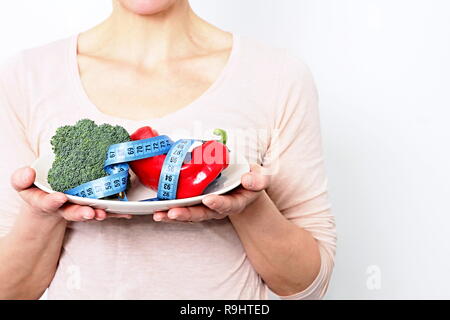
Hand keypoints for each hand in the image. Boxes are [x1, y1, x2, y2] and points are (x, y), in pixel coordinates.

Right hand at [11, 167, 131, 221]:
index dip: (53, 201)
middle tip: (89, 213)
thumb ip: (22, 179)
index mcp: (45, 201)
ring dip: (97, 214)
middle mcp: (62, 207)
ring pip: (87, 213)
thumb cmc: (37, 189)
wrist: (48, 201)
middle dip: (80, 213)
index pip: (48, 202)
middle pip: (71, 212)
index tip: (60, 198)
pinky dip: (114, 213)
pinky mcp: (91, 208)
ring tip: (104, 214)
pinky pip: (102, 212)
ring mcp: (77, 209)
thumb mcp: (24, 184)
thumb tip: (28, 172)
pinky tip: (125, 212)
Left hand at [153, 164, 269, 222]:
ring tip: (159, 214)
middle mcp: (218, 207)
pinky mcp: (196, 203)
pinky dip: (169, 209)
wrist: (243, 185)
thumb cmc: (249, 180)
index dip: (218, 203)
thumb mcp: (260, 178)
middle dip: (187, 214)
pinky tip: (156, 209)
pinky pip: (183, 207)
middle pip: (203, 214)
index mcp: (235, 202)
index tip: (208, 200)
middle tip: (173, 213)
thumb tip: (247, 180)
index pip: (227, 205)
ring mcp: (206, 207)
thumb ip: (258, 180)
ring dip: (174, 214)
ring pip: (190, 213)